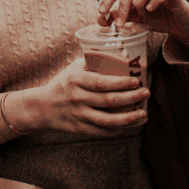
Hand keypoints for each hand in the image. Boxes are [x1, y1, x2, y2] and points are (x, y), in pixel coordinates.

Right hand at [4, 57, 148, 136]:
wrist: (42, 107)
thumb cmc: (62, 85)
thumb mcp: (72, 70)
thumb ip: (91, 64)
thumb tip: (116, 56)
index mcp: (75, 81)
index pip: (101, 82)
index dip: (120, 83)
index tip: (136, 81)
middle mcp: (77, 99)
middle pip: (108, 101)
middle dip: (131, 98)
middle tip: (145, 93)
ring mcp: (79, 116)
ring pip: (108, 120)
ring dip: (129, 118)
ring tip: (143, 113)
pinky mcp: (81, 129)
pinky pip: (103, 132)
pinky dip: (119, 128)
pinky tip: (130, 123)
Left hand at [98, 0, 188, 45]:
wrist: (180, 25)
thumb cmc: (158, 17)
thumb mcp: (135, 18)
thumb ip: (120, 15)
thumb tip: (100, 19)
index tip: (101, 12)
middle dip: (121, 6)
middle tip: (119, 24)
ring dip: (138, 2)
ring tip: (140, 13)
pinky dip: (154, 1)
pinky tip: (151, 10)